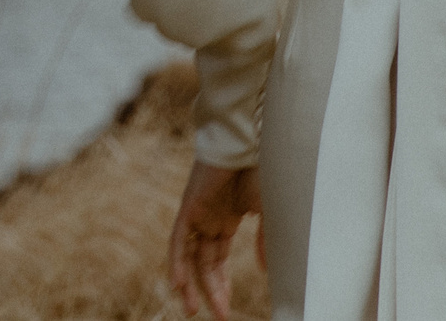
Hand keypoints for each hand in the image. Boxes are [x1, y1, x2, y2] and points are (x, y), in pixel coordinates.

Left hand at [167, 160, 261, 317]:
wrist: (248, 141)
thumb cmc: (261, 169)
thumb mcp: (269, 212)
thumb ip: (265, 240)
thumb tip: (266, 269)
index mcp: (226, 221)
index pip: (218, 261)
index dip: (222, 285)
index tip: (225, 310)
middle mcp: (209, 220)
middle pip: (204, 264)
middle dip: (211, 291)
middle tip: (218, 316)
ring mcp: (198, 214)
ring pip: (189, 257)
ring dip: (191, 284)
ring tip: (195, 310)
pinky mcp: (189, 207)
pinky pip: (178, 240)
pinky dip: (176, 262)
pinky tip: (178, 284)